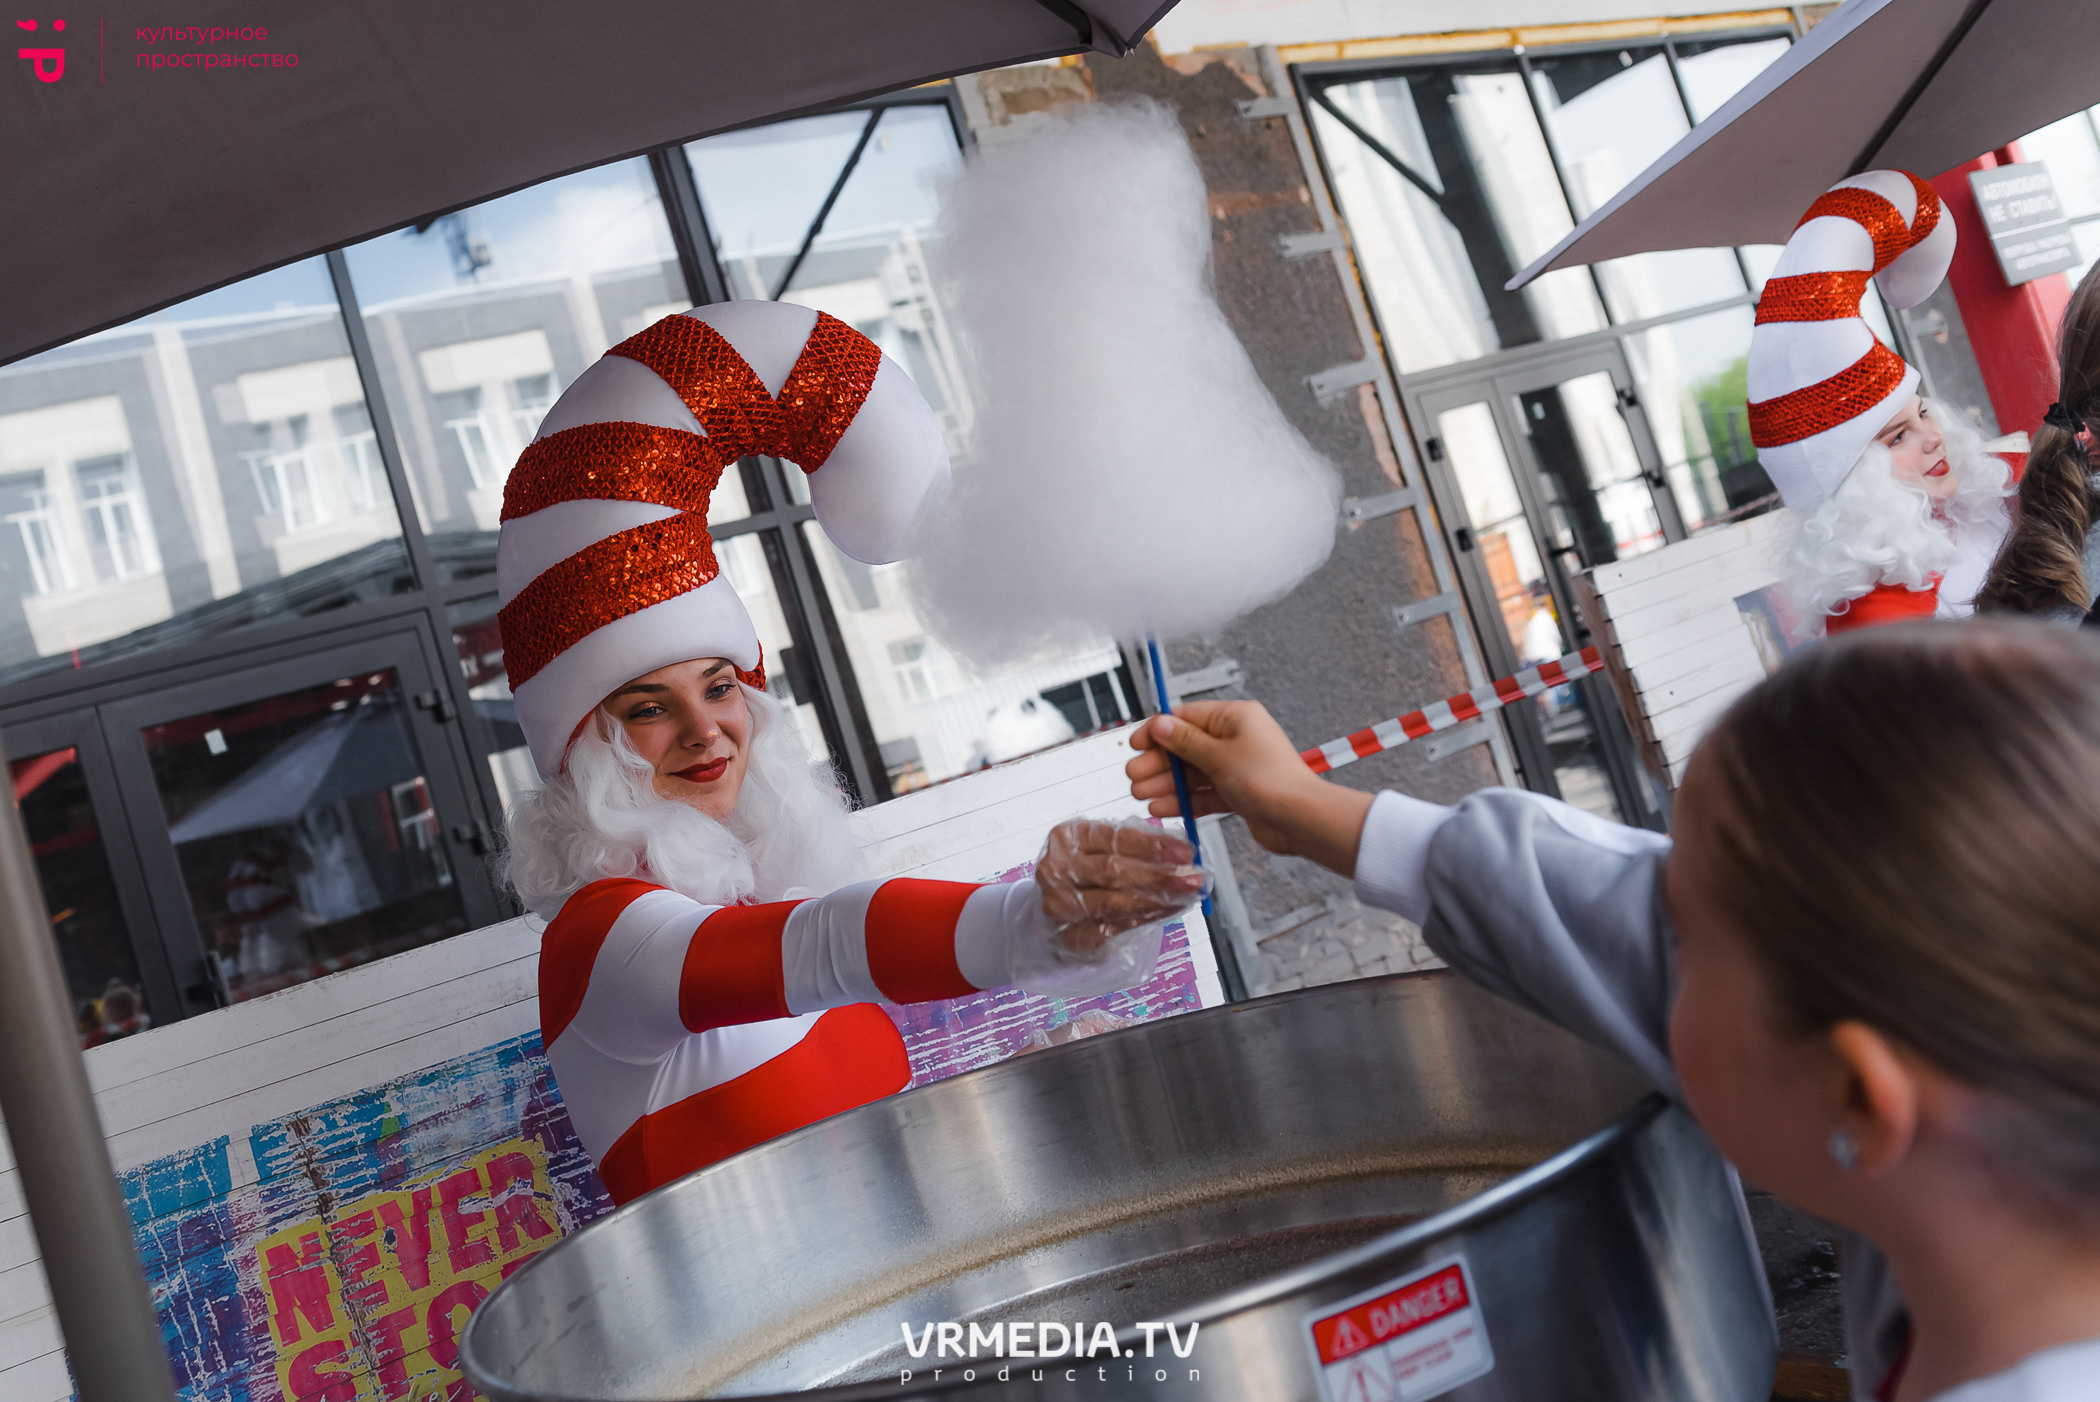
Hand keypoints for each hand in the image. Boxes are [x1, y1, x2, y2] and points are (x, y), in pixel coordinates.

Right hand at [1033, 819, 1201, 960]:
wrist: (1055, 907)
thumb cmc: (1085, 870)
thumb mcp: (1101, 846)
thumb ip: (1134, 844)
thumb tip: (1180, 851)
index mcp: (1067, 837)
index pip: (1113, 837)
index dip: (1152, 845)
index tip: (1185, 851)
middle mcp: (1057, 869)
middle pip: (1113, 871)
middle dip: (1158, 875)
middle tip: (1192, 877)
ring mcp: (1061, 904)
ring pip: (1115, 902)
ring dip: (1157, 900)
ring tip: (1186, 895)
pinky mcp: (1071, 934)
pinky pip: (1116, 926)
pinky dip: (1147, 918)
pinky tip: (1169, 910)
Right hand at [1126, 702, 1373, 875]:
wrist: (1299, 819)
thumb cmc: (1269, 780)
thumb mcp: (1219, 755)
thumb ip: (1185, 741)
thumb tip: (1161, 724)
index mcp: (1235, 718)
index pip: (1186, 717)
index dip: (1158, 731)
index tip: (1135, 744)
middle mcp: (1236, 740)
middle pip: (1186, 747)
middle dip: (1157, 762)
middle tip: (1133, 775)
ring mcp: (1237, 767)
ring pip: (1192, 773)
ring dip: (1166, 784)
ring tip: (1141, 795)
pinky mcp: (1238, 793)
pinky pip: (1204, 793)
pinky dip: (1183, 800)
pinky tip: (1161, 807)